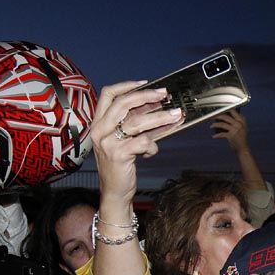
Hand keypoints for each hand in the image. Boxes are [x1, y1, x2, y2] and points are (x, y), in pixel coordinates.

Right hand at [90, 81, 182, 205]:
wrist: (115, 192)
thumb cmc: (121, 165)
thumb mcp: (124, 140)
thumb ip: (134, 124)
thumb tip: (156, 107)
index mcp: (99, 123)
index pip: (108, 95)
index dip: (127, 86)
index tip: (146, 83)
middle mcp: (100, 130)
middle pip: (123, 104)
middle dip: (147, 96)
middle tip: (165, 95)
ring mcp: (108, 142)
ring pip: (137, 122)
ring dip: (159, 117)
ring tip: (176, 115)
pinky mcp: (119, 155)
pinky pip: (143, 142)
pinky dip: (152, 145)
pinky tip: (152, 151)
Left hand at [211, 110, 249, 152]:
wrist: (243, 149)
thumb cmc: (241, 138)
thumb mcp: (242, 128)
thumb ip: (236, 121)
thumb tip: (225, 116)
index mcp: (242, 121)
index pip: (233, 111)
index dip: (225, 109)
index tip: (219, 110)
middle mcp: (239, 124)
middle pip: (226, 116)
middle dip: (217, 116)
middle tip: (212, 117)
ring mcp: (235, 129)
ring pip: (222, 124)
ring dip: (215, 125)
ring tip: (211, 126)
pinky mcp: (231, 136)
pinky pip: (221, 134)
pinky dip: (217, 135)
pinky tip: (214, 136)